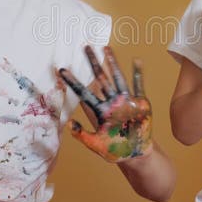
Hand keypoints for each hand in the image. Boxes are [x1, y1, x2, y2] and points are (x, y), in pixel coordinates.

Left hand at [59, 46, 151, 161]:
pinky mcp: (140, 103)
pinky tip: (136, 61)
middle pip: (100, 78)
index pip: (84, 93)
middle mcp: (111, 102)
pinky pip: (138, 86)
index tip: (62, 70)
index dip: (73, 81)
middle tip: (85, 46)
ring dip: (112, 63)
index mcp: (99, 111)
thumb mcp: (95, 145)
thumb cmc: (115, 151)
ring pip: (117, 78)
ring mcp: (126, 101)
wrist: (135, 154)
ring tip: (106, 48)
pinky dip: (138, 74)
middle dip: (93, 63)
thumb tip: (69, 124)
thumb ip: (82, 136)